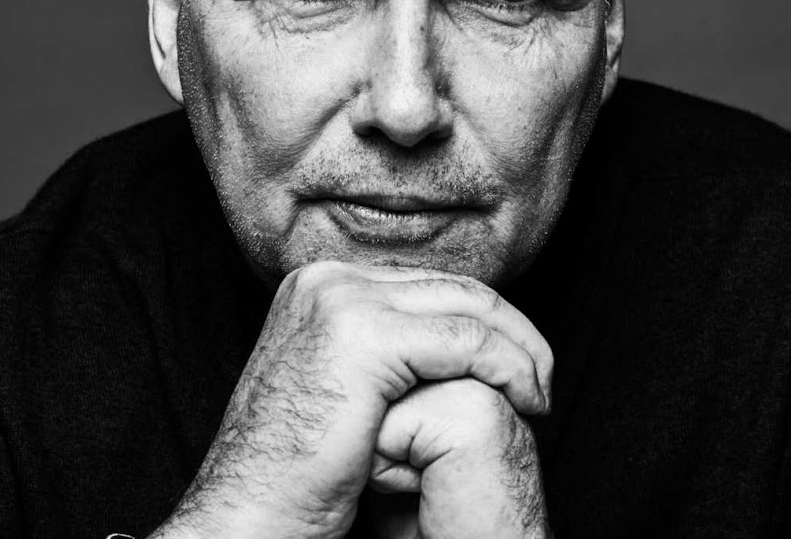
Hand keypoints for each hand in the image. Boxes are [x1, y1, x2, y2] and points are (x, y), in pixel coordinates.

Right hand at [151, 260, 552, 538]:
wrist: (249, 512)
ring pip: (467, 306)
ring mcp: (341, 299)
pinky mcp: (363, 333)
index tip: (516, 363)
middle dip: (509, 330)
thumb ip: (386, 345)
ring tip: (538, 395)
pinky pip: (466, 341)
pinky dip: (508, 367)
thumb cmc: (300, 467)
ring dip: (518, 349)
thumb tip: (453, 335)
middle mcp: (328, 278)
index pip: (427, 283)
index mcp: (322, 283)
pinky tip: (525, 401)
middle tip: (541, 378)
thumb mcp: (345, 386)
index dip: (481, 320)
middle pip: (451, 286)